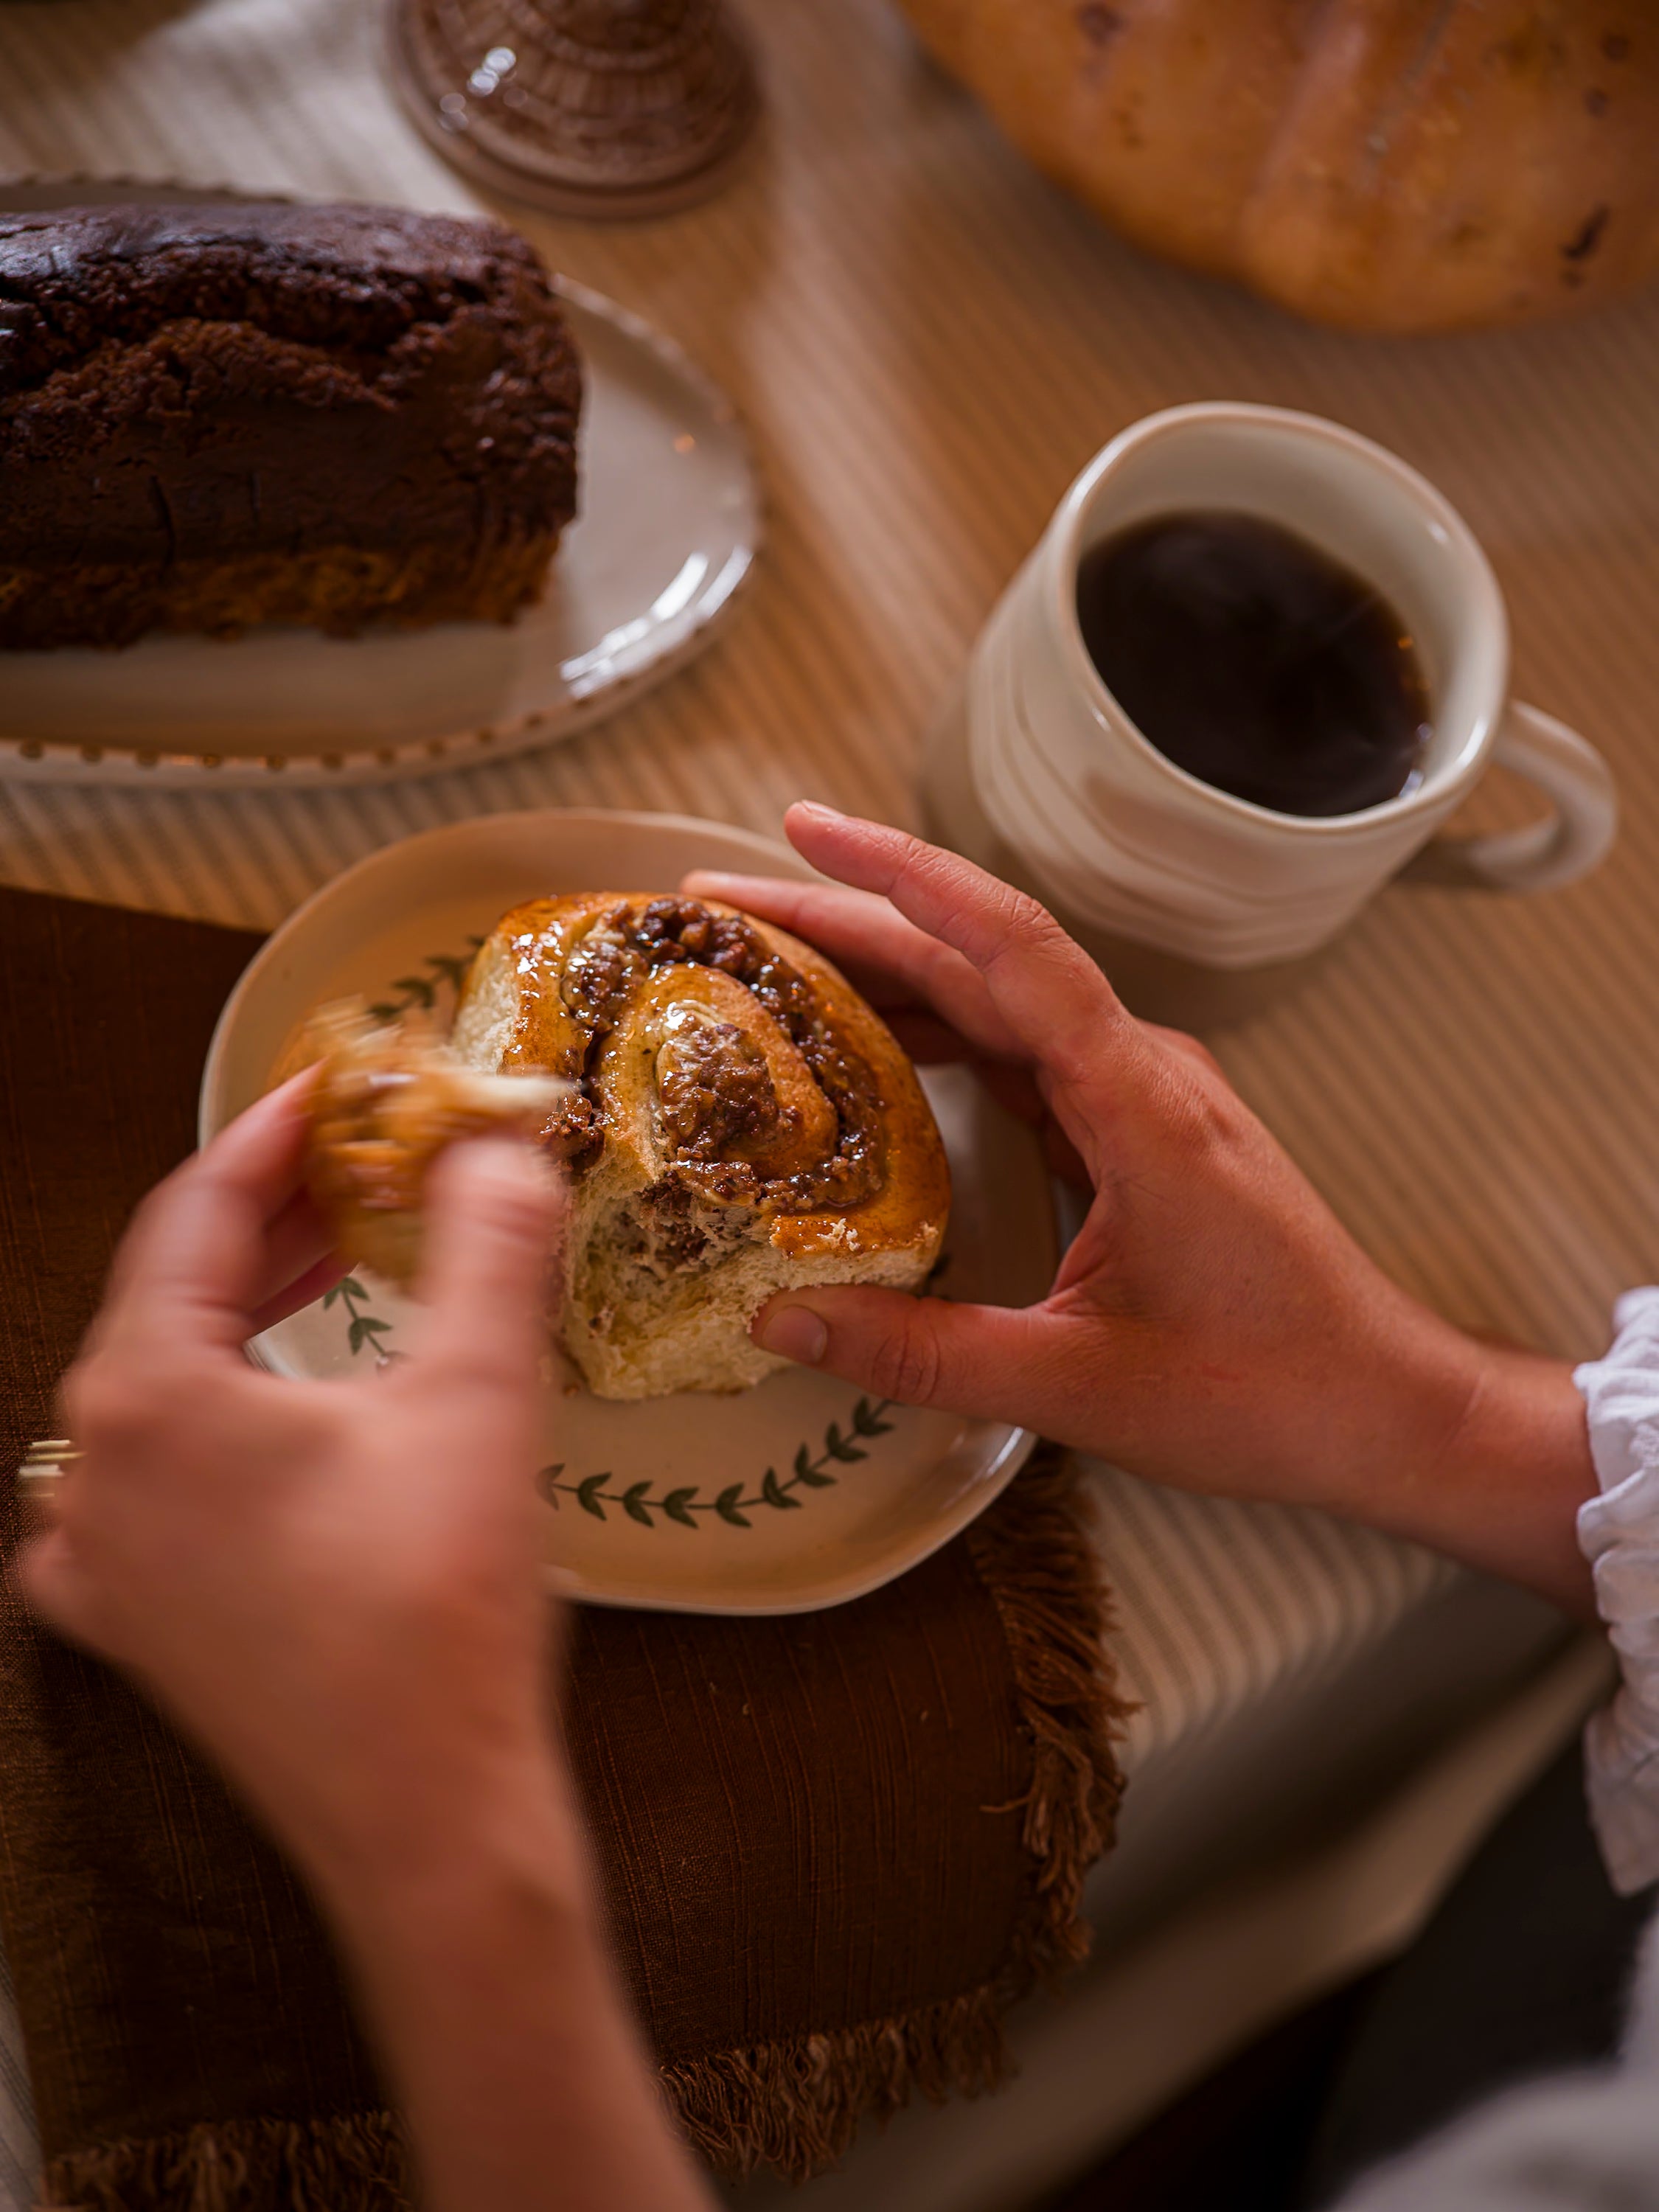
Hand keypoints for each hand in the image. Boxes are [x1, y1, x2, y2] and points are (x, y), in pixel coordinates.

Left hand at [20, 1076, 571, 1895]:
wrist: (429, 1821)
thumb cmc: (441, 1609)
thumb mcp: (481, 1395)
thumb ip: (490, 1244)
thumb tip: (503, 1146)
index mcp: (145, 1394)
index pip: (194, 1210)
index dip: (274, 1134)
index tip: (340, 1089)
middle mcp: (91, 1469)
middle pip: (170, 1295)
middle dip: (271, 1223)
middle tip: (363, 1172)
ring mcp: (99, 1558)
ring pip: (158, 1385)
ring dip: (245, 1318)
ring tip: (334, 1270)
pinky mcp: (135, 1623)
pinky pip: (145, 1484)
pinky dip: (214, 1423)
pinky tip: (276, 1420)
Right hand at [686, 805, 1594, 1606]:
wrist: (1388, 1408)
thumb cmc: (1266, 1392)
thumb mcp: (1081, 1387)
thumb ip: (927, 1355)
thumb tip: (780, 1322)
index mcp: (1139, 1101)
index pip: (1009, 945)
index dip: (900, 876)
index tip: (804, 830)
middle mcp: (1140, 1070)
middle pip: (978, 961)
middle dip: (847, 923)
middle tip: (719, 915)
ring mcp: (1141, 1094)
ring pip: (994, 1003)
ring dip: (882, 977)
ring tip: (761, 972)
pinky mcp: (1135, 1130)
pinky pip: (1018, 1055)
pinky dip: (930, 1040)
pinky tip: (859, 1055)